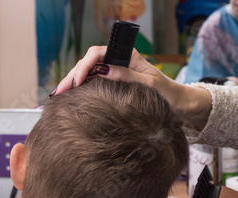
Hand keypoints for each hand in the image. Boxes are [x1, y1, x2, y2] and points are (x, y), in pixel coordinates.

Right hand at [53, 46, 211, 128]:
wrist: (178, 104)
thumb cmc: (168, 93)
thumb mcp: (149, 85)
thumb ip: (127, 76)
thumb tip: (103, 71)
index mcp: (128, 56)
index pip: (99, 53)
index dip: (85, 65)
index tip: (77, 81)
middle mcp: (119, 61)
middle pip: (89, 62)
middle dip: (72, 75)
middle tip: (59, 91)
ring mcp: (115, 72)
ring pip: (88, 73)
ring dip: (73, 82)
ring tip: (59, 95)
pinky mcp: (114, 84)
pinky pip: (94, 83)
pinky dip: (81, 89)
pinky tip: (70, 97)